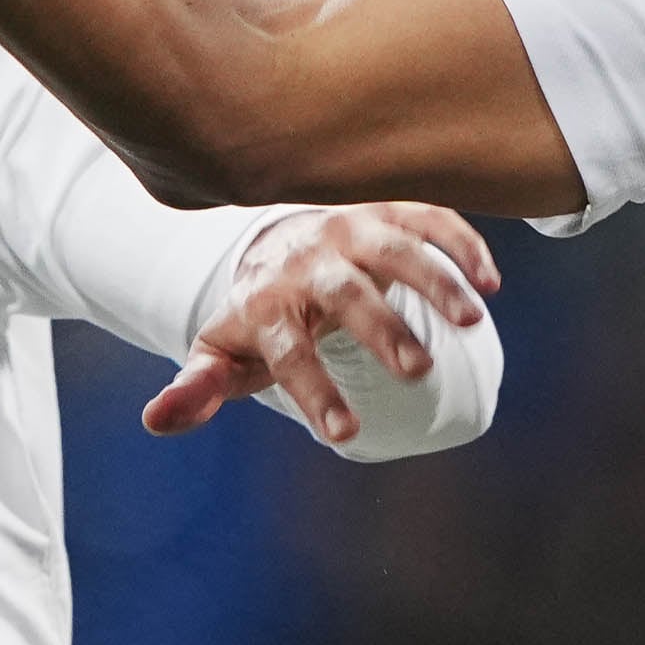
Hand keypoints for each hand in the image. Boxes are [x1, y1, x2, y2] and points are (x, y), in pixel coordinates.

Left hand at [148, 204, 499, 444]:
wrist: (278, 230)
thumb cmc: (261, 311)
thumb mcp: (225, 350)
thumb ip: (197, 387)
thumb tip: (155, 420)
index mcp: (267, 302)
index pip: (286, 350)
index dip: (312, 391)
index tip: (345, 435)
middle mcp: (311, 261)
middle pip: (345, 293)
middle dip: (380, 329)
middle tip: (417, 371)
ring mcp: (353, 229)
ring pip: (394, 248)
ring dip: (433, 280)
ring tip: (471, 322)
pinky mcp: (390, 209)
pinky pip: (429, 217)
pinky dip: (461, 245)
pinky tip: (490, 284)